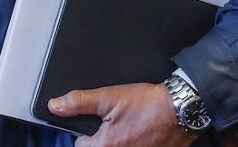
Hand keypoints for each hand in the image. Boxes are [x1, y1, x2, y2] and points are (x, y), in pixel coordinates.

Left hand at [48, 83, 198, 146]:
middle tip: (115, 125)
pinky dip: (135, 144)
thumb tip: (55, 106)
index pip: (81, 146)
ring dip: (120, 142)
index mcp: (107, 145)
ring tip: (130, 128)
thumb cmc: (147, 103)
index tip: (96, 124)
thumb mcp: (109, 97)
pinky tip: (141, 134)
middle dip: (103, 140)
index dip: (85, 133)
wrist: (182, 108)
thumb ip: (79, 102)